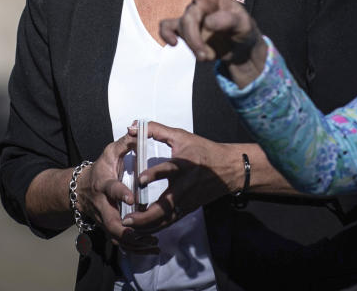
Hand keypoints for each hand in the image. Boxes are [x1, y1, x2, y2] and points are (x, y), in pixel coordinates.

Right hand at [74, 135, 157, 251]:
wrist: (80, 189)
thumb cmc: (100, 169)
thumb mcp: (109, 152)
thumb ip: (125, 143)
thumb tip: (138, 130)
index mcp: (104, 185)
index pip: (111, 190)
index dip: (120, 194)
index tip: (132, 197)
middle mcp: (103, 206)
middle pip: (111, 223)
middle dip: (127, 230)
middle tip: (144, 231)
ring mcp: (105, 220)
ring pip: (117, 238)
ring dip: (135, 243)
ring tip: (153, 243)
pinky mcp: (110, 229)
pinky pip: (121, 243)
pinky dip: (135, 249)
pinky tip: (151, 249)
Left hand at [120, 121, 242, 232]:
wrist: (229, 168)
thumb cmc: (204, 151)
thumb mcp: (181, 136)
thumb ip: (155, 130)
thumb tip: (132, 127)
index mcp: (185, 164)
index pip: (169, 169)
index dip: (154, 174)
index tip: (139, 179)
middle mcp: (186, 185)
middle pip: (166, 205)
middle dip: (146, 215)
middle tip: (127, 219)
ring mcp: (188, 200)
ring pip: (167, 218)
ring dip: (148, 225)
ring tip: (130, 228)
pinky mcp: (189, 208)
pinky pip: (171, 221)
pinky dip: (156, 227)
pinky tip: (142, 230)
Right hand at [156, 0, 266, 84]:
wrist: (241, 49)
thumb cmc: (244, 30)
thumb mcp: (245, 25)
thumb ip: (229, 20)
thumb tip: (208, 22)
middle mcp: (200, 3)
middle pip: (189, 17)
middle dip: (194, 38)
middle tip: (205, 56)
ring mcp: (192, 17)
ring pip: (181, 27)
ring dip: (192, 44)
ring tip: (206, 57)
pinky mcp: (185, 30)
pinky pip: (167, 28)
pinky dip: (167, 36)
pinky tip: (173, 44)